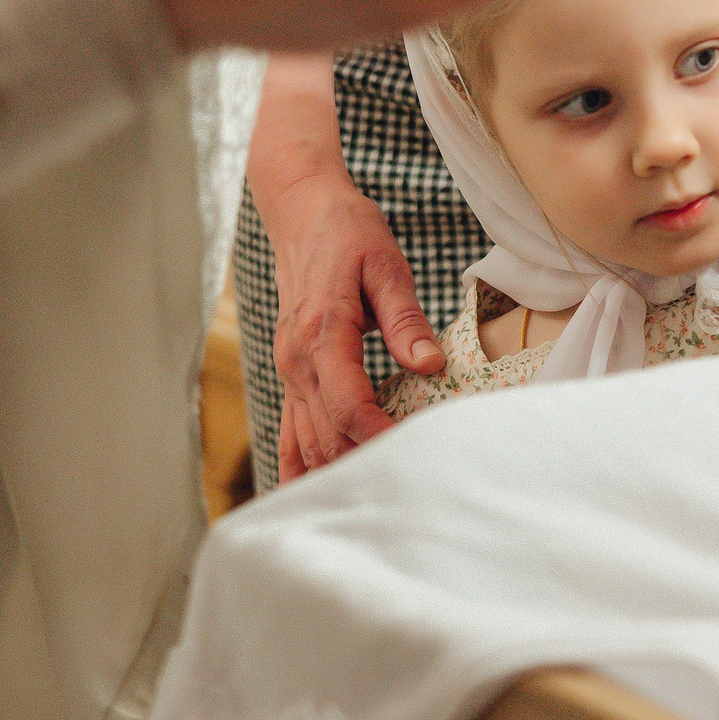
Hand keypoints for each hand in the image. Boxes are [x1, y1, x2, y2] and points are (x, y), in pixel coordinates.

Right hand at [265, 159, 443, 478]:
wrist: (302, 214)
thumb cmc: (348, 233)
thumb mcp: (387, 265)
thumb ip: (406, 319)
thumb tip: (430, 365)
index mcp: (323, 333)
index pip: (350, 404)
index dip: (380, 436)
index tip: (414, 455)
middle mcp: (298, 359)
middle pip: (328, 432)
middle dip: (365, 463)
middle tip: (408, 490)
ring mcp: (289, 370)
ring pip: (307, 439)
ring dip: (335, 472)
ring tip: (372, 505)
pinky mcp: (291, 373)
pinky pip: (288, 430)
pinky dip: (298, 465)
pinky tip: (306, 496)